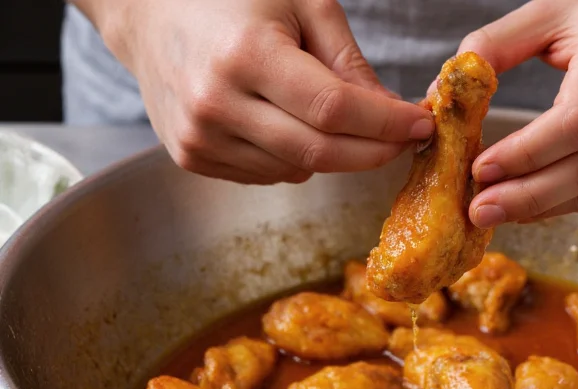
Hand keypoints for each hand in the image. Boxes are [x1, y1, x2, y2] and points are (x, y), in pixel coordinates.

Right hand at [88, 0, 433, 183]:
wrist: (149, 14)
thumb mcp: (301, 4)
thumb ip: (348, 62)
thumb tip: (392, 114)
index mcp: (246, 55)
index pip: (334, 109)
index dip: (386, 124)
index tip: (421, 125)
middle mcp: (216, 104)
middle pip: (320, 152)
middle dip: (374, 151)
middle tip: (404, 140)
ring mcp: (199, 138)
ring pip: (297, 169)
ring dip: (334, 153)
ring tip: (337, 118)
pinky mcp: (192, 158)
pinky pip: (269, 174)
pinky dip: (296, 158)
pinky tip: (289, 124)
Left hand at [456, 0, 577, 225]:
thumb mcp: (552, 11)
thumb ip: (495, 45)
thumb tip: (444, 92)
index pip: (574, 123)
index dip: (524, 154)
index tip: (480, 168)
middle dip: (527, 197)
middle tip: (479, 208)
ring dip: (543, 208)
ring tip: (497, 210)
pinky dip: (566, 205)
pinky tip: (531, 205)